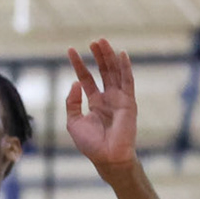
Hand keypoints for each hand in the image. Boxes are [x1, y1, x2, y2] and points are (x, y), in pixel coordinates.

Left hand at [66, 38, 138, 172]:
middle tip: (93, 41)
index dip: (79, 65)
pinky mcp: (129, 102)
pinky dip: (125, 67)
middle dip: (98, 56)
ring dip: (109, 57)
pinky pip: (128, 81)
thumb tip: (74, 83)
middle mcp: (108, 98)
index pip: (86, 79)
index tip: (70, 50)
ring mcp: (119, 99)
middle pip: (103, 72)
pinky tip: (122, 54)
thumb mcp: (74, 122)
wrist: (107, 157)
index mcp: (95, 103)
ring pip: (115, 73)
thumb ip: (72, 102)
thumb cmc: (90, 144)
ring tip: (102, 42)